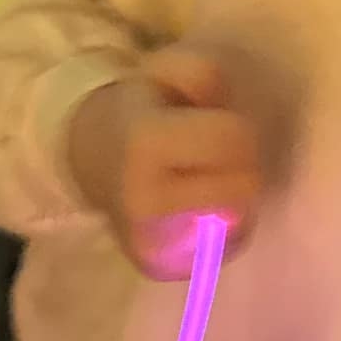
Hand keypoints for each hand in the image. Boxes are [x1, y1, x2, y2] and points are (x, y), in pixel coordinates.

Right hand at [67, 46, 262, 279]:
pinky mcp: (160, 268)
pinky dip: (226, 227)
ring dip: (237, 196)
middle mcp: (145, 200)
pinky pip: (225, 248)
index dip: (236, 126)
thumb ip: (203, 74)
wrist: (95, 161)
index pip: (235, 139)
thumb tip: (229, 118)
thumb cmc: (142, 110)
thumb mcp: (166, 71)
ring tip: (209, 178)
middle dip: (241, 163)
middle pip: (245, 184)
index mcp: (146, 142)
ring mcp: (151, 243)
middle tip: (214, 153)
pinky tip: (203, 206)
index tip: (215, 123)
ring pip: (240, 221)